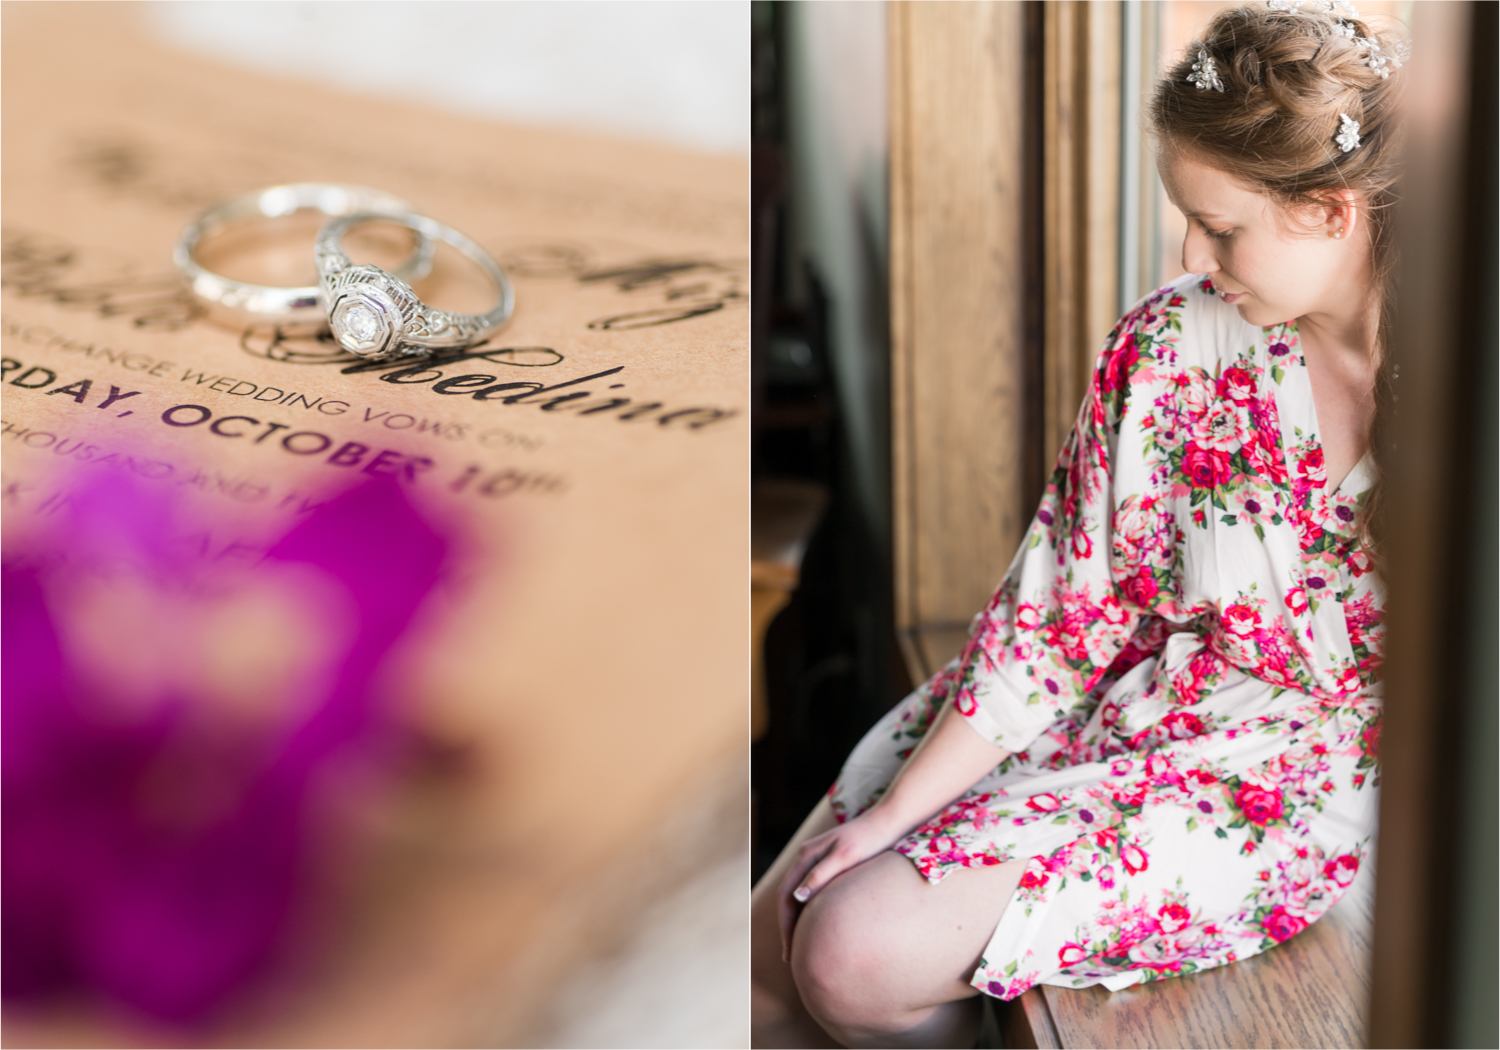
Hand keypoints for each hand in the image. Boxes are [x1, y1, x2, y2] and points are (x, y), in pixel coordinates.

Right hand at [777, 805, 909, 960]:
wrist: (891, 822)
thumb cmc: (870, 839)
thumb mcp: (845, 857)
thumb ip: (820, 875)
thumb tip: (797, 898)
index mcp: (806, 855)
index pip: (786, 896)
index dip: (785, 924)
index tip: (789, 950)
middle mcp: (807, 856)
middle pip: (788, 897)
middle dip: (788, 926)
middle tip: (791, 956)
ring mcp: (818, 859)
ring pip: (799, 895)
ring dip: (797, 919)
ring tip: (802, 946)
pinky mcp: (831, 863)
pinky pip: (813, 891)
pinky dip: (811, 910)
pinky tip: (819, 925)